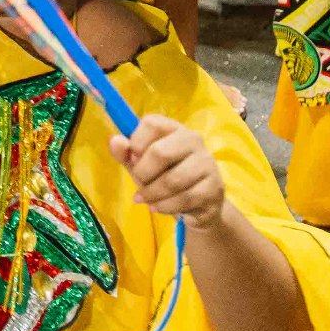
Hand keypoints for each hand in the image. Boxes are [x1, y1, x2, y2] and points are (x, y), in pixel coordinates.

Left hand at [111, 114, 228, 225]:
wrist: (195, 204)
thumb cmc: (163, 177)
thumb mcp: (140, 164)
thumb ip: (126, 153)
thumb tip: (114, 141)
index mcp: (172, 128)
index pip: (152, 123)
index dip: (136, 142)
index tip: (132, 159)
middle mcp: (193, 139)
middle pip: (160, 152)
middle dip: (143, 173)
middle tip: (139, 183)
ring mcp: (207, 163)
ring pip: (172, 180)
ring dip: (152, 194)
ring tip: (145, 199)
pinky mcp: (215, 187)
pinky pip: (185, 199)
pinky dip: (165, 206)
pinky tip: (158, 207)